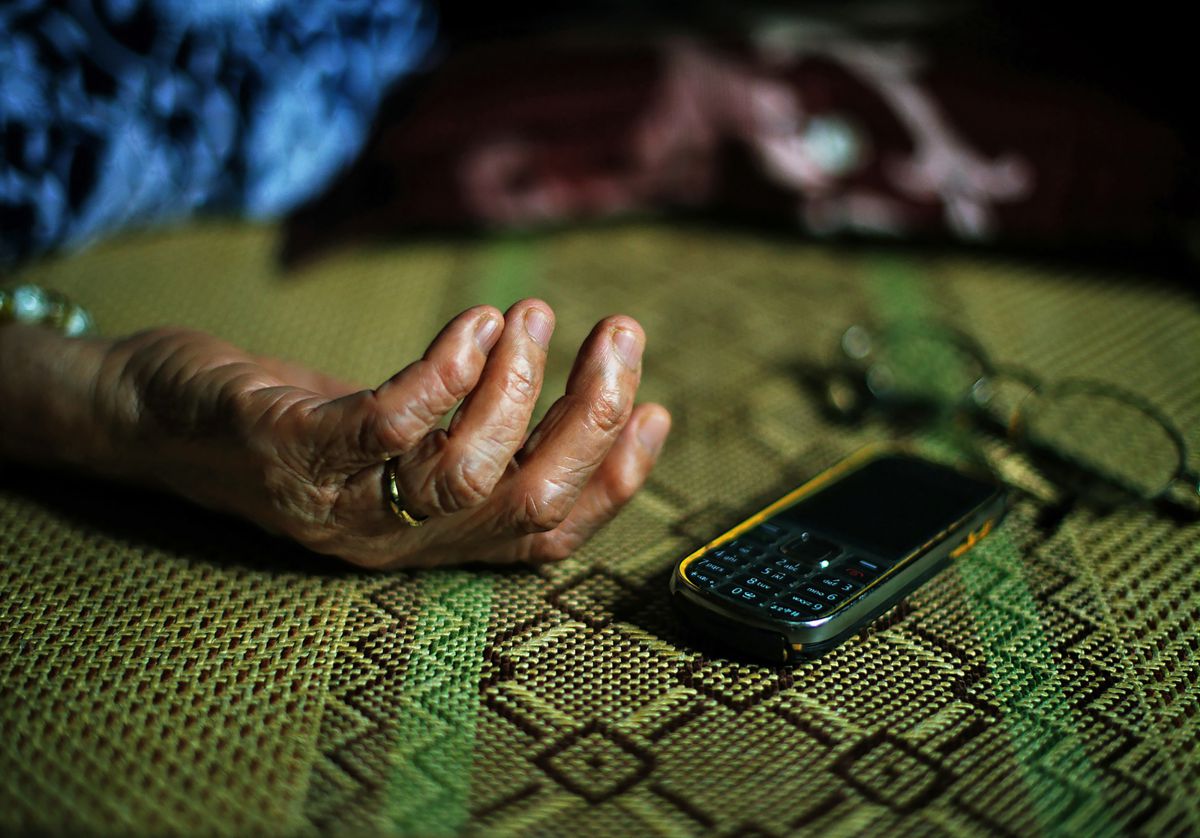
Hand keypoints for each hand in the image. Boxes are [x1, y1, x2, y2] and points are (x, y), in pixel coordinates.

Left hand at [97, 299, 669, 567]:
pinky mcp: (286, 448)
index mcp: (424, 541)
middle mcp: (388, 539)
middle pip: (521, 505)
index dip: (614, 483)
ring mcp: (336, 501)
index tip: (655, 411)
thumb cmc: (283, 424)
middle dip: (590, 421)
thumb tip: (557, 390)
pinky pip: (384, 425)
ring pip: (463, 474)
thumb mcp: (385, 442)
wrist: (142, 421)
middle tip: (621, 337)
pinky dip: (445, 371)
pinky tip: (476, 322)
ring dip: (519, 387)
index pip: (544, 537)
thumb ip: (461, 434)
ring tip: (537, 316)